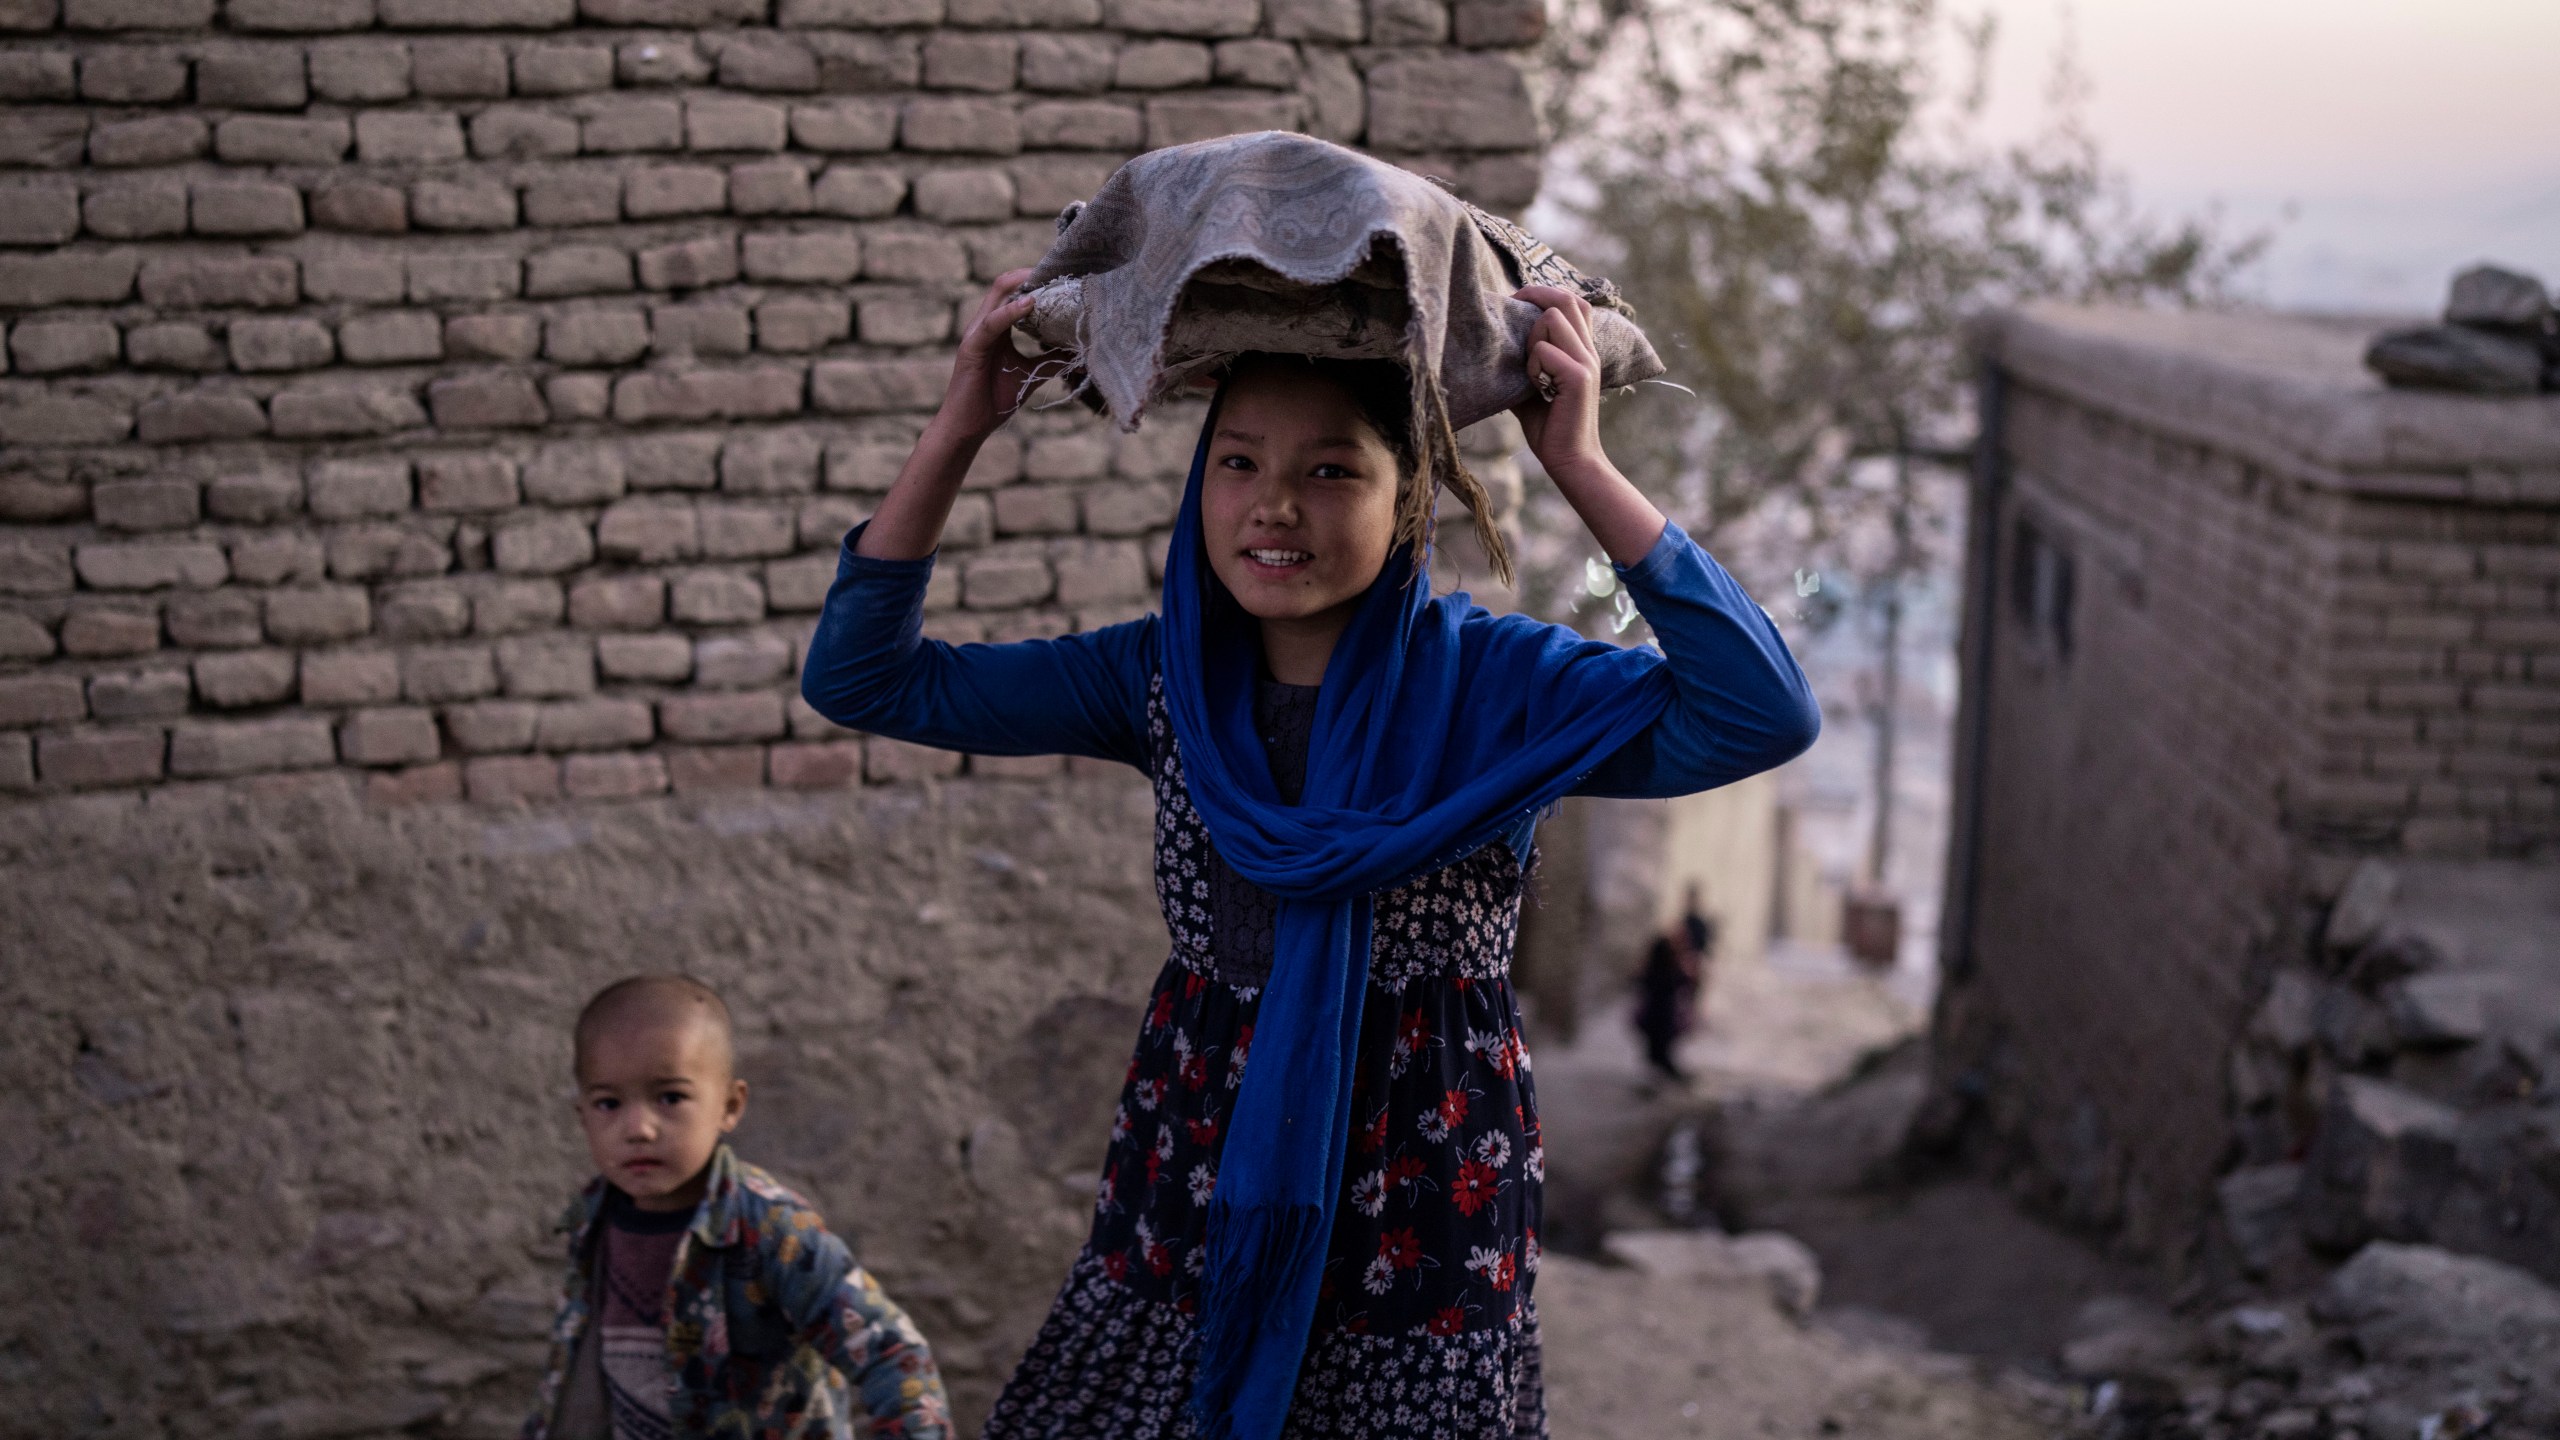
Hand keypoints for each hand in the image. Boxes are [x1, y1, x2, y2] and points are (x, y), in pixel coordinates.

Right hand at [933, 270, 1065, 442]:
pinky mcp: (971, 348)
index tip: (1062, 275)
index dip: (1035, 281)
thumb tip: (1079, 352)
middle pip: (1004, 285)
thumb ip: (1050, 360)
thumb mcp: (1030, 374)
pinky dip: (1012, 311)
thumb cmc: (994, 400)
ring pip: (998, 296)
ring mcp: (975, 334)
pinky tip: (1031, 304)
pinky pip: (993, 323)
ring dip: (1023, 285)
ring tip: (1048, 278)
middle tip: (1059, 269)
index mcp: (996, 328)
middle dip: (1031, 274)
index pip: (1013, 292)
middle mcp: (984, 325)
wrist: (969, 427)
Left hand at [1509, 285, 1665, 564]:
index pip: (1573, 300)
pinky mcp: (1578, 378)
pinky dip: (1533, 364)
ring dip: (1532, 338)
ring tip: (1530, 368)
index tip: (1516, 303)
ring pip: (1552, 319)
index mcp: (1582, 349)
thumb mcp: (1531, 388)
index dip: (1544, 293)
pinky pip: (1545, 352)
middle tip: (1511, 312)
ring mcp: (1586, 362)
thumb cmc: (1549, 427)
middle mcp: (1588, 350)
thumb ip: (1523, 364)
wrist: (1570, 460)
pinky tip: (1534, 386)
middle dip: (1534, 298)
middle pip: (1566, 298)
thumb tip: (1492, 346)